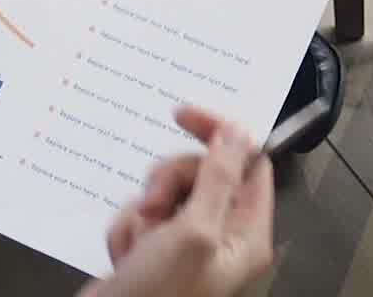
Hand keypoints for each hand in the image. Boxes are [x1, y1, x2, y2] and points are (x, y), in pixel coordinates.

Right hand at [91, 108, 274, 296]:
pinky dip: (126, 231)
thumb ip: (218, 177)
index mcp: (246, 234)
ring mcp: (183, 245)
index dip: (219, 135)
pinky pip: (138, 216)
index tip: (183, 115)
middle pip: (201, 173)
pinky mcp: (151, 252)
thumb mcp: (194, 231)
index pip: (248, 163)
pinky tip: (124, 258)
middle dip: (168, 182)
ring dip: (142, 211)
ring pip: (164, 192)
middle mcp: (220, 237)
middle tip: (155, 207)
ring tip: (138, 244)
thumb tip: (239, 132)